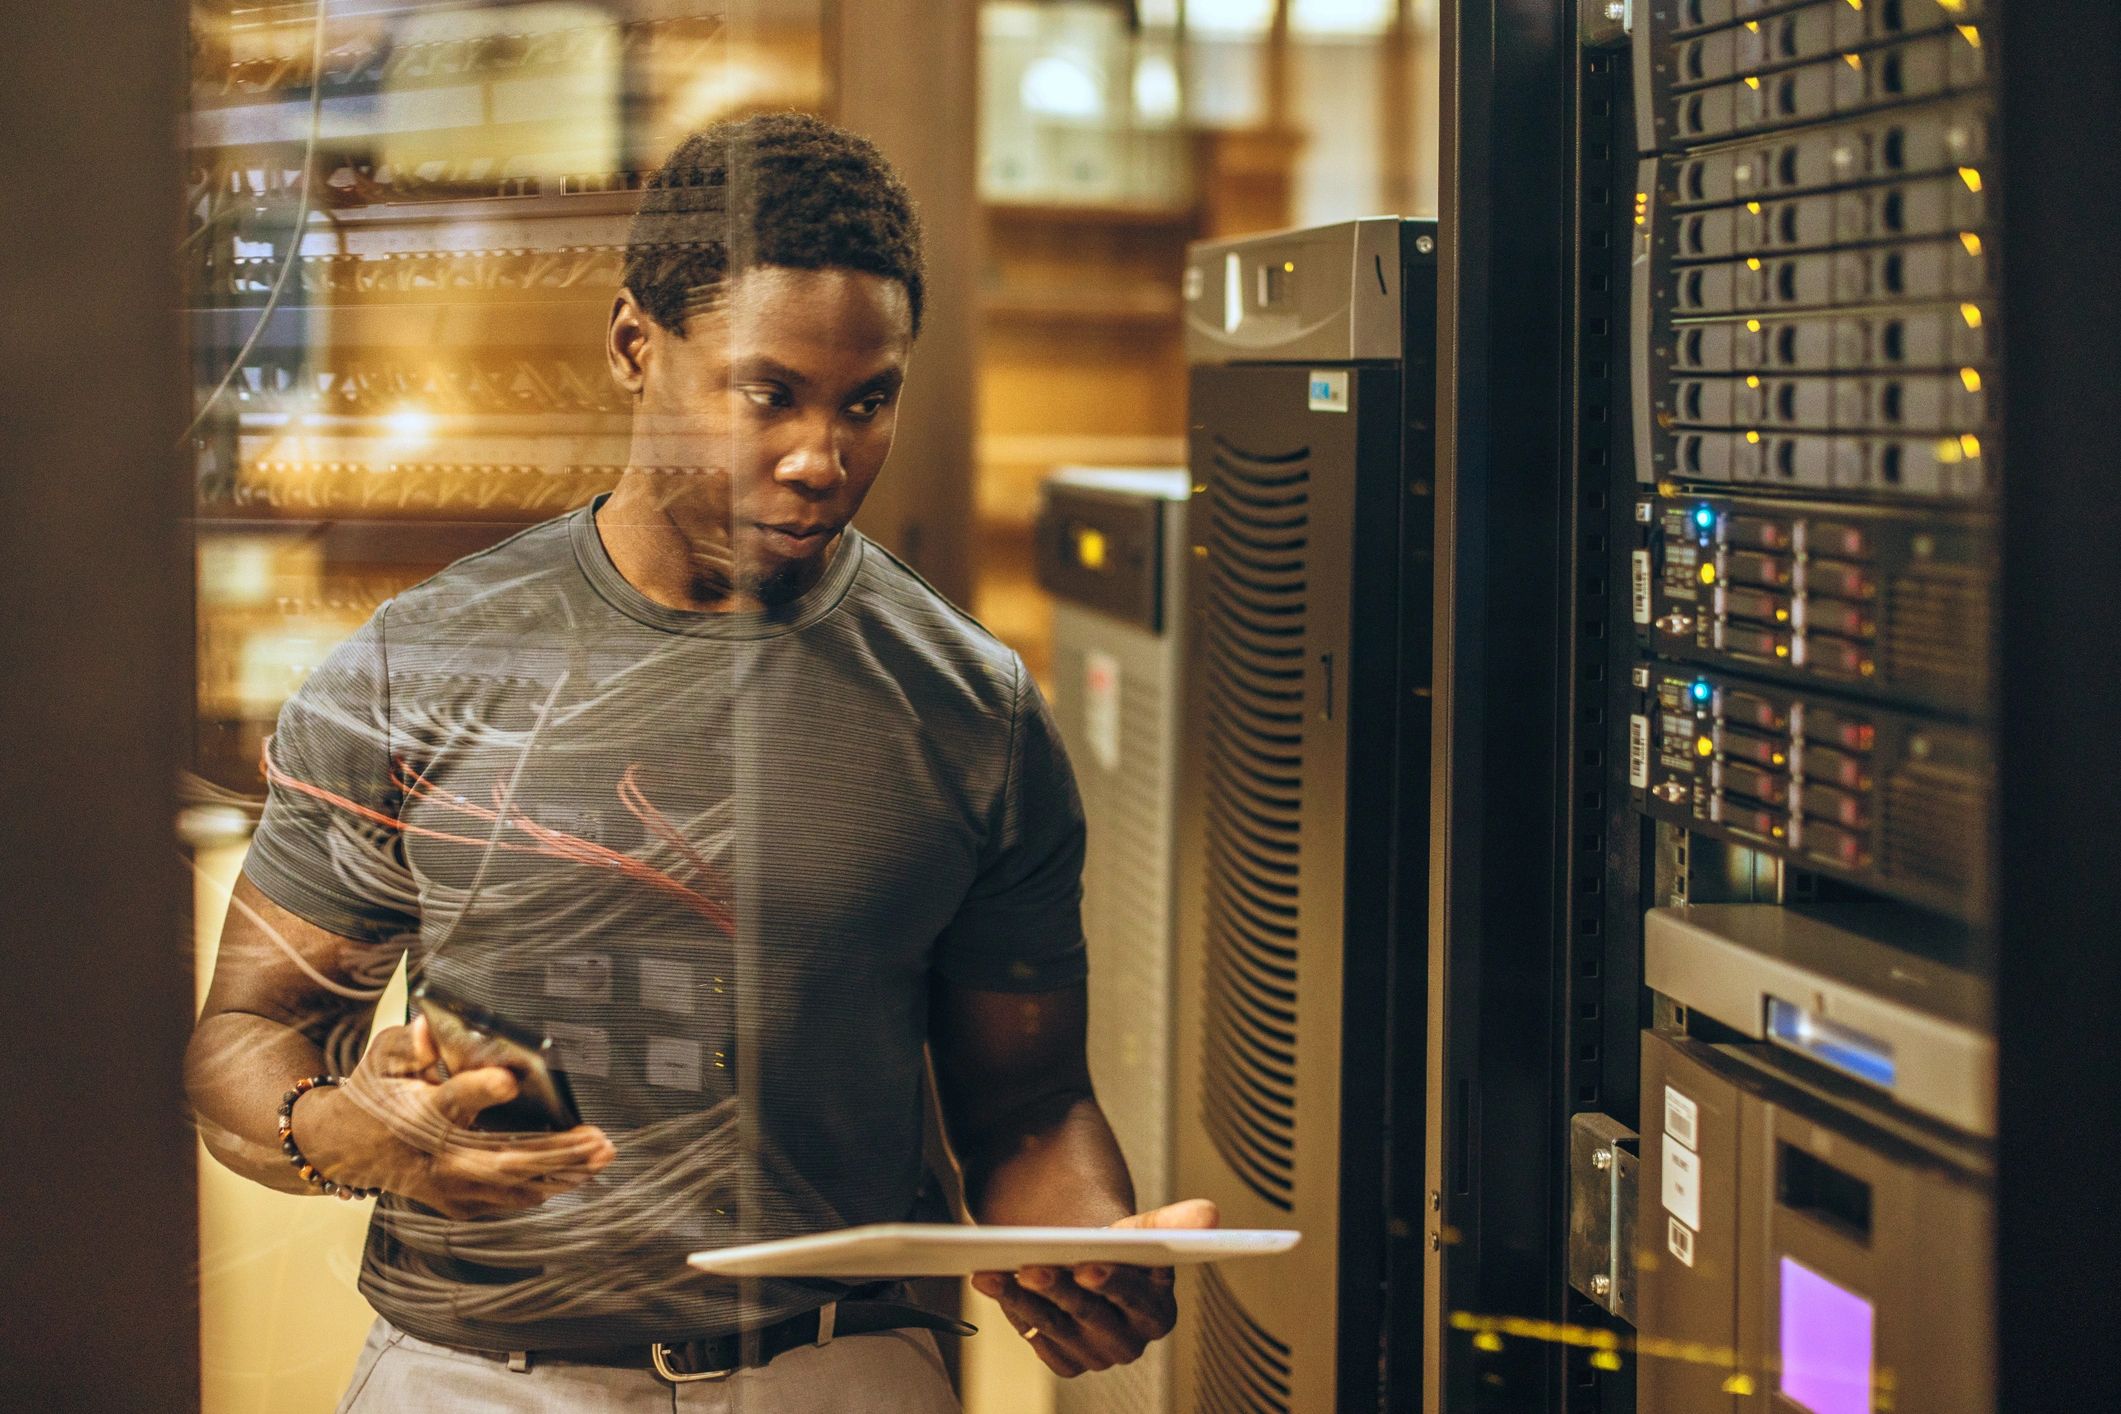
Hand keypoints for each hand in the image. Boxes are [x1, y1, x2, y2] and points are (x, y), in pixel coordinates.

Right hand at [299, 1016, 615, 1219]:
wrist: (350, 1148)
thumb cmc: (378, 1092)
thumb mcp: (384, 1058)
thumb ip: (410, 1043)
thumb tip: (432, 1028)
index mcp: (417, 1113)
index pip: (449, 1102)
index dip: (477, 1091)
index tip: (508, 1080)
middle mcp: (436, 1158)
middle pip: (500, 1159)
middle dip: (554, 1152)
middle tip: (598, 1140)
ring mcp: (448, 1188)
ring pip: (513, 1186)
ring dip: (563, 1173)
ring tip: (601, 1155)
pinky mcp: (458, 1204)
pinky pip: (509, 1198)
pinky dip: (547, 1186)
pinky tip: (580, 1171)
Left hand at [970, 1197, 1218, 1377]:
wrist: (1089, 1262)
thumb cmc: (1120, 1246)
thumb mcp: (1141, 1231)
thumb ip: (1171, 1224)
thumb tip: (1210, 1212)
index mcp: (1159, 1312)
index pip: (1136, 1298)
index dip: (1112, 1282)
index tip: (1088, 1265)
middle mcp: (1131, 1342)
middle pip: (1091, 1314)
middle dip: (1059, 1289)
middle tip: (1031, 1266)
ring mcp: (1097, 1355)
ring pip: (1057, 1325)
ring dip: (1022, 1298)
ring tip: (994, 1271)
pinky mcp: (1068, 1361)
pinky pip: (1038, 1339)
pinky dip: (1013, 1308)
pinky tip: (992, 1283)